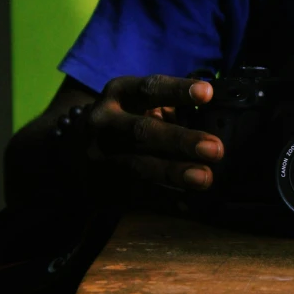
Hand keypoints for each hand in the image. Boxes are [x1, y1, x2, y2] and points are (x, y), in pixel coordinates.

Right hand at [85, 74, 222, 189]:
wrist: (74, 147)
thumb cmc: (126, 117)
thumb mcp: (140, 102)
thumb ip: (172, 106)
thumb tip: (218, 117)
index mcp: (120, 94)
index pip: (149, 89)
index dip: (177, 90)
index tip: (208, 93)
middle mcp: (106, 122)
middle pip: (143, 131)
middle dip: (180, 140)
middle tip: (215, 148)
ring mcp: (102, 155)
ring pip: (139, 165)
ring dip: (174, 173)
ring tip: (205, 178)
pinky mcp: (103, 183)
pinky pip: (137, 193)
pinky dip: (165, 199)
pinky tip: (189, 204)